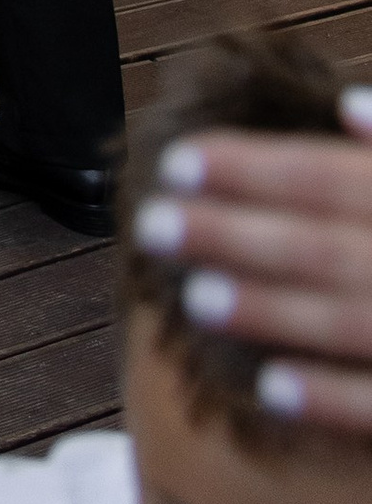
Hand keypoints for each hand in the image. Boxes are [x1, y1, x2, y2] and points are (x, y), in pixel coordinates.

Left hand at [132, 107, 371, 431]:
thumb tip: (351, 107)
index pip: (332, 176)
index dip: (255, 168)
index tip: (178, 161)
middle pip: (328, 244)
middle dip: (237, 232)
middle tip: (152, 226)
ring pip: (356, 320)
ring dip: (274, 310)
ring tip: (196, 298)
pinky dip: (337, 397)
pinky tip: (274, 389)